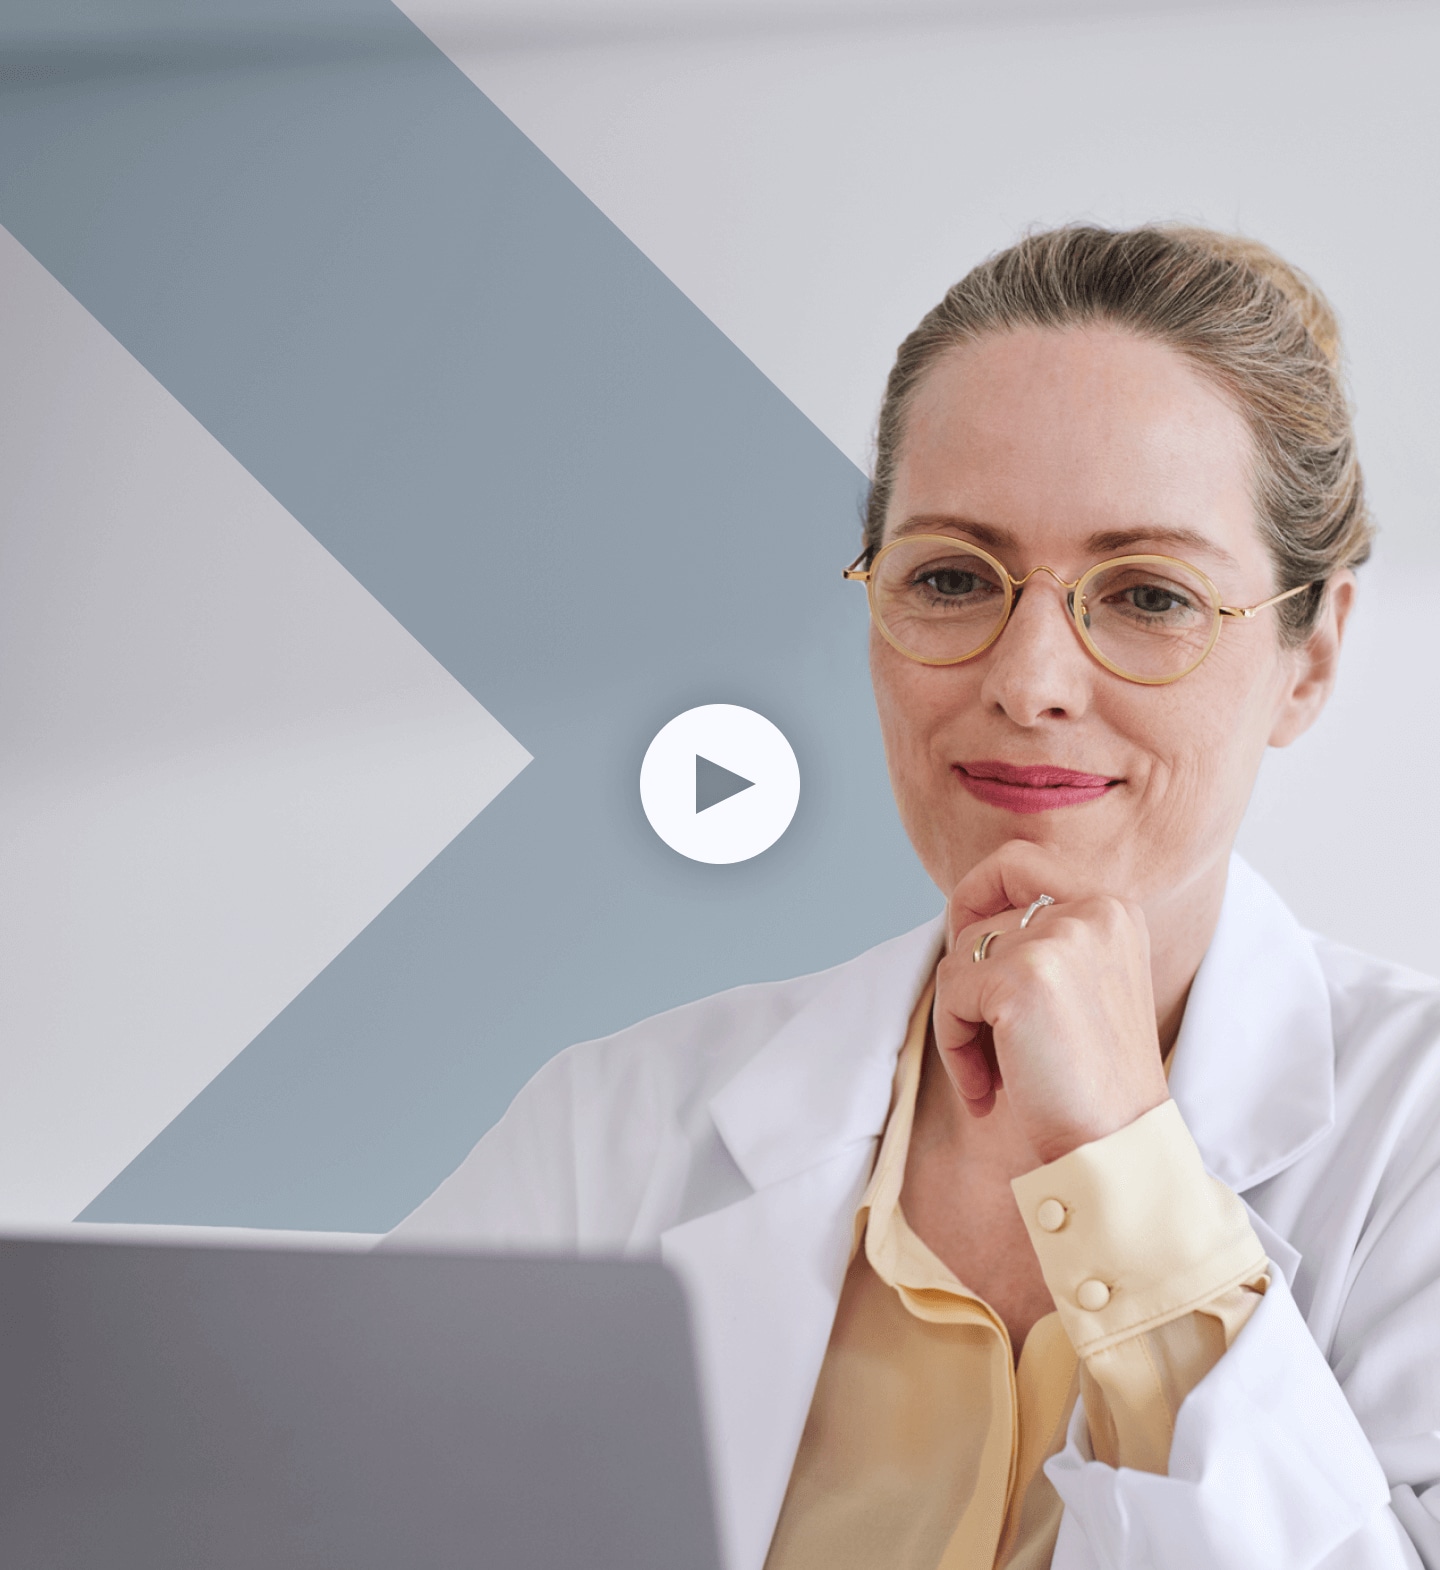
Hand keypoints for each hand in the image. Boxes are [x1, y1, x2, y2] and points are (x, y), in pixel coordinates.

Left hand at [933, 839, 1170, 1164]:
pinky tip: (986, 1088)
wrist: (1118, 1148)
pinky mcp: (1023, 977)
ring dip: (961, 1023)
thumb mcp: (1081, 986)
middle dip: (969, 983)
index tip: (967, 959)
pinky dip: (953, 1045)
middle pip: (980, 919)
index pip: (1014, 862)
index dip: (974, 899)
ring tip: (995, 1074)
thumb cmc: (1091, 1081)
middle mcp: (1093, 910)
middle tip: (990, 1043)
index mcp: (1113, 908)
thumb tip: (961, 915)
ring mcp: (1059, 939)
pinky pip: (950, 995)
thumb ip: (1038, 940)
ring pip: (959, 958)